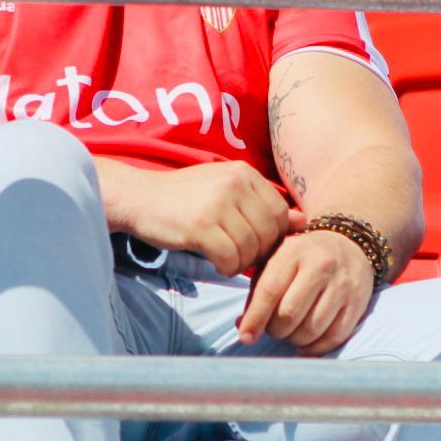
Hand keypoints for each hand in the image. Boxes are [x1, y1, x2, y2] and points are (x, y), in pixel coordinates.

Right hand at [117, 161, 301, 276]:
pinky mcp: (200, 227)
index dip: (273, 235)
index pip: (280, 212)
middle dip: (260, 252)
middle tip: (241, 255)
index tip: (257, 243)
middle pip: (269, 232)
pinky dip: (227, 267)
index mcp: (244, 173)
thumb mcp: (226, 190)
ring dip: (242, 262)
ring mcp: (218, 204)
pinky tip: (216, 261)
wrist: (139, 197)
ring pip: (251, 248)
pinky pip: (231, 259)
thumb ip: (261, 204)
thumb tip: (301, 220)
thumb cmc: (186, 198)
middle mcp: (235, 184)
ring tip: (226, 257)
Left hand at [238, 228, 374, 354]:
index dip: (255, 319)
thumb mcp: (277, 260)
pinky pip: (334, 337)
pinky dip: (316, 347)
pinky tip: (307, 341)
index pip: (270, 291)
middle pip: (289, 315)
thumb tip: (244, 327)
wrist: (348, 243)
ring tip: (291, 332)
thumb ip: (258, 291)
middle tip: (274, 328)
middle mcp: (320, 266)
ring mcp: (342, 285)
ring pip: (311, 330)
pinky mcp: (357, 302)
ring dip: (295, 340)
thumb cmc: (302, 257)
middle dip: (275, 330)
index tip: (246, 337)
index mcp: (294, 251)